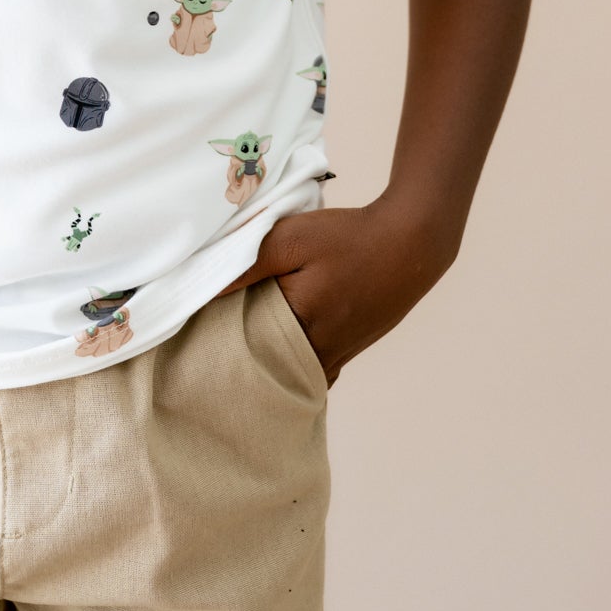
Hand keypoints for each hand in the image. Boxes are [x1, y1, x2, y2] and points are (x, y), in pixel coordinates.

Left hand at [226, 195, 460, 385]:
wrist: (411, 241)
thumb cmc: (350, 237)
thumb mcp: (293, 237)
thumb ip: (248, 261)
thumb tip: (203, 287)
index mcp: (300, 329)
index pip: (246, 354)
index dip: (221, 347)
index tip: (199, 338)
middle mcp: (320, 353)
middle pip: (269, 371)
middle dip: (243, 363)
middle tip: (214, 345)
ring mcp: (339, 354)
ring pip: (291, 373)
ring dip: (269, 364)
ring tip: (242, 345)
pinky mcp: (350, 348)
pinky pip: (313, 368)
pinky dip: (294, 363)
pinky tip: (280, 348)